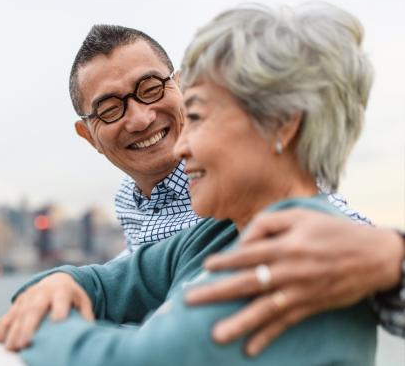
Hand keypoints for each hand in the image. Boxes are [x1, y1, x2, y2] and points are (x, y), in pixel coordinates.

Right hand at [0, 272, 93, 350]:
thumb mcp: (82, 301)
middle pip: (35, 309)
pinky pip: (9, 314)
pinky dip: (3, 326)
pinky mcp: (19, 301)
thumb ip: (85, 315)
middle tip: (24, 344)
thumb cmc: (72, 296)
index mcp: (62, 290)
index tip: (58, 321)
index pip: (61, 300)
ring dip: (13, 330)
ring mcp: (29, 296)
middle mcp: (43, 292)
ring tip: (10, 347)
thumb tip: (89, 332)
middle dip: (28, 326)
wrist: (57, 280)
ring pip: (19, 313)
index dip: (59, 309)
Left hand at [185, 209, 403, 355]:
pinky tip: (249, 348)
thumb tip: (241, 242)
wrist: (374, 256)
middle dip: (215, 293)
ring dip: (238, 323)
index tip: (205, 267)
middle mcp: (288, 270)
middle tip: (190, 302)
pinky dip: (267, 337)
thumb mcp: (300, 215)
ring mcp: (298, 291)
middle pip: (245, 283)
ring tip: (215, 335)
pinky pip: (284, 323)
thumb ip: (266, 223)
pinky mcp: (309, 306)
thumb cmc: (332, 231)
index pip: (247, 254)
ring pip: (263, 309)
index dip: (224, 261)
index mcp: (285, 245)